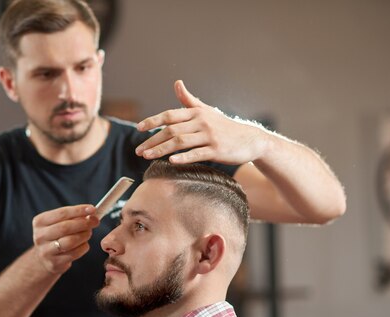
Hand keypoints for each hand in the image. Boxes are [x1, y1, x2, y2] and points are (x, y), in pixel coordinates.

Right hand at [32, 204, 98, 273]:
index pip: (62, 213)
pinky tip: (84, 244)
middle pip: (65, 227)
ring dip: (84, 235)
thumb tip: (91, 213)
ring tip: (89, 233)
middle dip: (84, 223)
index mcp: (40, 222)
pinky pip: (74, 254)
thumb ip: (72, 217)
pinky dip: (83, 247)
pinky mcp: (54, 263)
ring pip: (70, 241)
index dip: (79, 210)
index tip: (92, 209)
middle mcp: (40, 236)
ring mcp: (45, 251)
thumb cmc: (55, 236)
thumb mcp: (58, 223)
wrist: (44, 258)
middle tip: (95, 221)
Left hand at [135, 80, 269, 164]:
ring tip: (147, 156)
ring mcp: (209, 136)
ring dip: (161, 149)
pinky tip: (171, 161)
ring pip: (180, 142)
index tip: (139, 128)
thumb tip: (177, 83)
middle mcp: (201, 122)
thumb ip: (189, 100)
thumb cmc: (224, 126)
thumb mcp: (206, 111)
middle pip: (171, 130)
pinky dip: (183, 157)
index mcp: (196, 112)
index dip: (153, 121)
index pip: (170, 115)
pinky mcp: (217, 150)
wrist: (250, 139)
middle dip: (153, 140)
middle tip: (138, 150)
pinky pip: (197, 153)